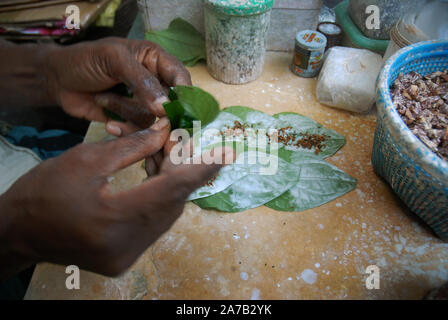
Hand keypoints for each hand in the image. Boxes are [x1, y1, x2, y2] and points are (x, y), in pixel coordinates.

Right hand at [0, 118, 229, 276]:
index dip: (202, 167)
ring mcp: (129, 255)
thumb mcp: (87, 160)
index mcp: (117, 218)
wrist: (19, 232)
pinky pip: (154, 223)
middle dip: (182, 168)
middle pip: (172, 201)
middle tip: (183, 141)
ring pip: (166, 213)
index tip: (228, 152)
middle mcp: (129, 245)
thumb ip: (133, 147)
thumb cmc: (45, 191)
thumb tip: (166, 134)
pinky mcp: (126, 257)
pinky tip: (155, 174)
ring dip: (170, 182)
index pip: (173, 189)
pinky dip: (158, 198)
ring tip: (165, 152)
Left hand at [44, 37, 190, 131]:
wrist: (57, 81)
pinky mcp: (131, 120)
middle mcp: (154, 83)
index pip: (180, 78)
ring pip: (154, 121)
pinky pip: (139, 132)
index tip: (175, 112)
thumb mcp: (113, 60)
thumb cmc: (84, 61)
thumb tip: (166, 107)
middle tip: (150, 120)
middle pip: (172, 105)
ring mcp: (143, 104)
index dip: (183, 96)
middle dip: (160, 115)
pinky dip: (124, 129)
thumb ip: (142, 81)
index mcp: (155, 61)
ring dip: (128, 112)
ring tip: (103, 99)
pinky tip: (108, 123)